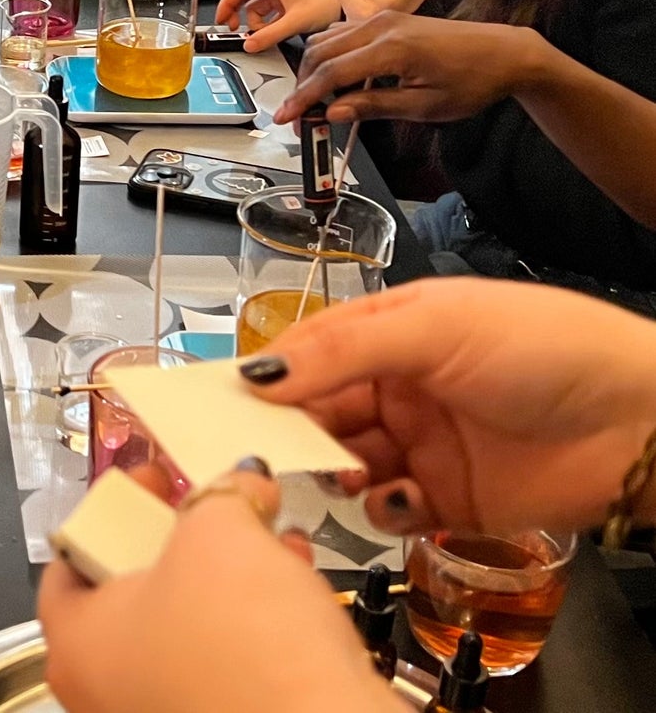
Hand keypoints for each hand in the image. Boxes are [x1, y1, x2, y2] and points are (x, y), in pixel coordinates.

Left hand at [42, 468, 396, 712]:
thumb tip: (243, 481)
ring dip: (231, 577)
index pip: (71, 558)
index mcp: (75, 644)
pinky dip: (253, 626)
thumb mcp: (222, 536)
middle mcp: (105, 693)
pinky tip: (297, 591)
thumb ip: (222, 497)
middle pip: (134, 591)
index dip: (115, 506)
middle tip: (217, 507)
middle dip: (186, 539)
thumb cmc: (245, 635)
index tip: (158, 478)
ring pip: (189, 628)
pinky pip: (226, 664)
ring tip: (273, 537)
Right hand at [215, 0, 341, 52]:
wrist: (351, 7)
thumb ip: (267, 35)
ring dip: (255, 22)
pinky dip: (267, 23)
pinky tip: (271, 33)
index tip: (220, 19)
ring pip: (258, 7)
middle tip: (233, 28)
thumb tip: (248, 44)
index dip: (225, 4)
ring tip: (261, 34)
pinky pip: (269, 13)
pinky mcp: (290, 2)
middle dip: (238, 14)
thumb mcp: (293, 22)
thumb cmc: (328, 4)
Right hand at [246, 277, 655, 533]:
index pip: (308, 353)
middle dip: (291, 429)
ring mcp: (422, 445)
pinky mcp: (449, 501)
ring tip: (342, 471)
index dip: (267, 376)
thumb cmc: (548, 346)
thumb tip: (259, 372)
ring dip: (332, 469)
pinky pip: (389, 510)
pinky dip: (379, 508)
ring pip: (345, 462)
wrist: (642, 421)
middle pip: (317, 412)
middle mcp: (399, 388)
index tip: (224, 400)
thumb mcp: (436, 327)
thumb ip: (343, 351)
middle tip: (270, 447)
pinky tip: (394, 498)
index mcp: (392, 333)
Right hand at [274, 12, 548, 125]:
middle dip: (302, 85)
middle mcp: (380, 26)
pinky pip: (342, 33)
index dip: (304, 98)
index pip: (331, 74)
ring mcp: (382, 19)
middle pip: (319, 52)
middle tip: (299, 115)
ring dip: (313, 69)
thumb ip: (374, 107)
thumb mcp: (424, 106)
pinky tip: (334, 78)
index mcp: (391, 49)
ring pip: (326, 39)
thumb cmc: (473, 81)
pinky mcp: (386, 19)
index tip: (286, 118)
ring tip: (314, 100)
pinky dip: (329, 55)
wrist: (504, 53)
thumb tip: (334, 113)